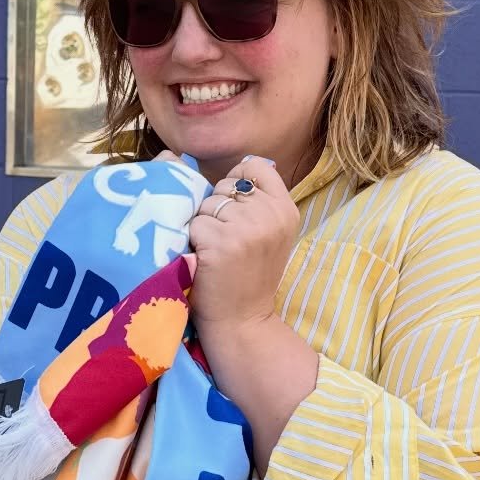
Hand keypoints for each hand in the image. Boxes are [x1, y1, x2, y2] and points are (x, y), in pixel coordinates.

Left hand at [186, 158, 300, 337]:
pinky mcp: (222, 243)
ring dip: (203, 225)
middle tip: (227, 242)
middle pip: (225, 185)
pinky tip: (206, 260)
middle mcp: (272, 215)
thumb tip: (192, 157)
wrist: (243, 322)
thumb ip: (253, 199)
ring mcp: (248, 228)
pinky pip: (194, 223)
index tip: (235, 211)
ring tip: (216, 251)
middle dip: (217, 209)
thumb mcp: (265, 233)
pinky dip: (193, 241)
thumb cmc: (247, 276)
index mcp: (286, 209)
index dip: (236, 183)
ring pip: (206, 204)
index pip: (255, 166)